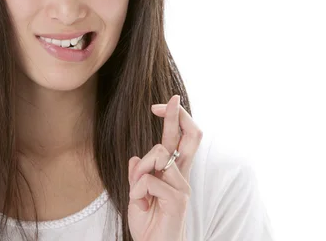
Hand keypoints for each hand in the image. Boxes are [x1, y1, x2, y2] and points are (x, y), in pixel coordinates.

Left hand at [127, 95, 202, 240]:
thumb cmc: (149, 224)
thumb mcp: (136, 196)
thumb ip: (138, 177)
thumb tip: (134, 158)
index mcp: (173, 173)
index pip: (182, 139)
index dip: (176, 118)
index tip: (162, 103)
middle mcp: (182, 176)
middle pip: (191, 137)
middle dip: (177, 115)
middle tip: (168, 101)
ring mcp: (183, 187)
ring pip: (157, 156)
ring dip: (139, 171)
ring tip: (137, 193)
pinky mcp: (178, 200)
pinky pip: (150, 181)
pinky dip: (137, 191)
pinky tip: (141, 204)